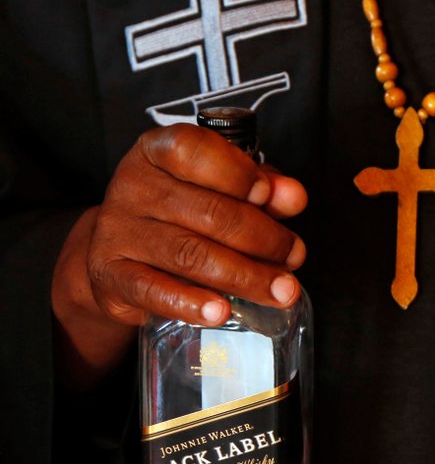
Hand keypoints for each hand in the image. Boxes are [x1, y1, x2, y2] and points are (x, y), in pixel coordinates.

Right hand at [52, 123, 307, 388]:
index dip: (240, 175)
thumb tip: (293, 196)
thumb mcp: (217, 188)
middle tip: (293, 257)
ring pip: (190, 254)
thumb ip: (258, 187)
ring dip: (245, 276)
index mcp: (158, 151)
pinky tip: (223, 312)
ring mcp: (118, 231)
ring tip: (281, 291)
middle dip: (262, 238)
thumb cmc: (180, 216)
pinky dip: (192, 304)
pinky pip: (154, 291)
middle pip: (208, 211)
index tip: (270, 199)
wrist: (117, 255)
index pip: (196, 151)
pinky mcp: (111, 274)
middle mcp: (133, 186)